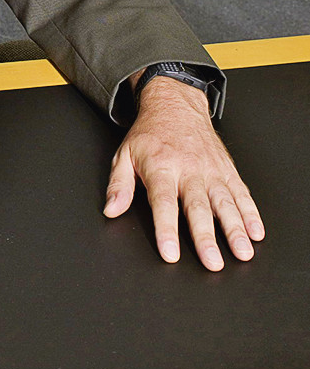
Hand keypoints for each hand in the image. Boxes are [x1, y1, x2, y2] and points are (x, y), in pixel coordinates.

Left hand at [103, 76, 264, 270]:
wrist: (175, 105)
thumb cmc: (150, 134)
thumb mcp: (124, 155)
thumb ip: (119, 185)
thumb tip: (111, 210)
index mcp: (161, 168)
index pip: (163, 203)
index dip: (166, 230)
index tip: (171, 253)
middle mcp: (189, 169)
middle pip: (198, 207)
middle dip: (206, 237)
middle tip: (213, 262)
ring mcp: (211, 170)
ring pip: (225, 202)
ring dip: (235, 229)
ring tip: (242, 252)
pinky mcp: (227, 169)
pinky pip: (240, 192)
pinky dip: (250, 213)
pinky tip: (256, 232)